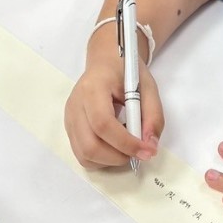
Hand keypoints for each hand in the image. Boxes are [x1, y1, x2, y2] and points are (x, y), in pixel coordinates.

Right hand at [65, 28, 163, 168]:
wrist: (105, 62)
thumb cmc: (125, 72)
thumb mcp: (148, 87)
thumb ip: (153, 115)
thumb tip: (150, 146)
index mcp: (93, 88)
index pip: (103, 123)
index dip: (126, 142)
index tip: (147, 151)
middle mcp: (76, 104)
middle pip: (90, 145)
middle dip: (118, 157)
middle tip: (138, 152)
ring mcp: (69, 117)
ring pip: (84, 155)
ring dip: (110, 160)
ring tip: (125, 144)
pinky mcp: (70, 128)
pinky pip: (82, 154)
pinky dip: (101, 158)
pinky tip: (114, 144)